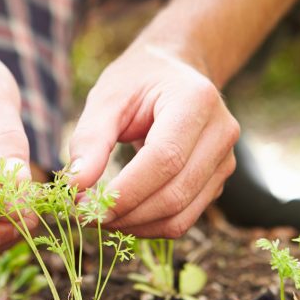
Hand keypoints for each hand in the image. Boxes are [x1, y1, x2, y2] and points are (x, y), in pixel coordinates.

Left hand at [68, 43, 239, 237]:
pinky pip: (182, 219)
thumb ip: (90, 139)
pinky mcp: (216, 183)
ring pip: (180, 216)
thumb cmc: (138, 81)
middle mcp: (221, 133)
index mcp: (196, 101)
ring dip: (134, 226)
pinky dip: (148, 226)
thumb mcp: (108, 97)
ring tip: (99, 216)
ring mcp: (224, 161)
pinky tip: (121, 215)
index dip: (125, 191)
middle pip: (174, 194)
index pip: (165, 159)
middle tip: (84, 215)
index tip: (83, 205)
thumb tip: (75, 186)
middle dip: (125, 214)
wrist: (175, 73)